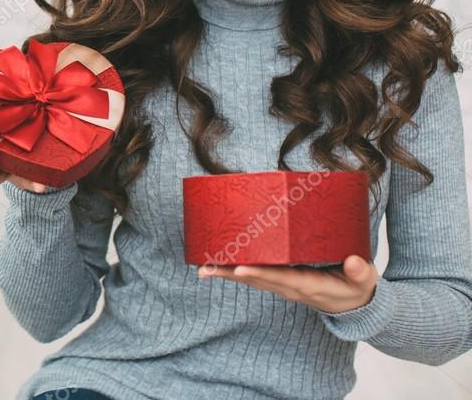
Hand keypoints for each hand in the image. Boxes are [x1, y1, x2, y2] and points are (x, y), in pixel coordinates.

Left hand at [197, 255, 378, 313]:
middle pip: (256, 280)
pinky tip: (218, 263)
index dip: (260, 273)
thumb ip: (359, 272)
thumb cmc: (357, 287)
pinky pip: (255, 275)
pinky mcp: (280, 280)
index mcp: (309, 285)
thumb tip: (354, 262)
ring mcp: (283, 285)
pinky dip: (236, 270)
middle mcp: (290, 287)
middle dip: (231, 274)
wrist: (354, 304)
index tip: (240, 268)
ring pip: (251, 278)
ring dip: (227, 273)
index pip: (280, 279)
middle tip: (205, 268)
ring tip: (203, 267)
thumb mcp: (364, 281)